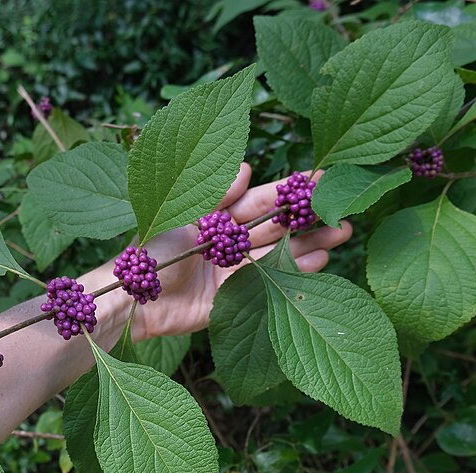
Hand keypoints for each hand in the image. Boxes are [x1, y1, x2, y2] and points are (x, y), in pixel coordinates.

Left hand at [133, 163, 352, 339]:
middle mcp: (227, 242)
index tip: (319, 179)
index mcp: (214, 217)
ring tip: (342, 231)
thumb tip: (248, 168)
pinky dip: (297, 270)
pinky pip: (272, 280)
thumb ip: (215, 194)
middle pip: (276, 226)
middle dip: (308, 217)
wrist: (134, 301)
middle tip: (340, 206)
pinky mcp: (237, 296)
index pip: (259, 200)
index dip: (287, 191)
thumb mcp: (182, 215)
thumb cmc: (151, 253)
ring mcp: (233, 270)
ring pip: (280, 252)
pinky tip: (321, 259)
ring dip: (311, 242)